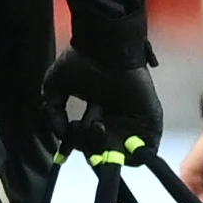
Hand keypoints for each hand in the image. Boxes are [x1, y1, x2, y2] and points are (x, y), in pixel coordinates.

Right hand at [43, 44, 161, 153]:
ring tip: (96, 123)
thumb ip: (53, 113)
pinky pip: (146, 152)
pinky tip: (110, 133)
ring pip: (120, 154)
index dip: (76, 144)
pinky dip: (132, 155)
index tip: (64, 149)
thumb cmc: (82, 61)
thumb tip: (61, 134)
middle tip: (81, 127)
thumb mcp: (54, 86)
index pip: (88, 140)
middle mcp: (116, 118)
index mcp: (98, 111)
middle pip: (103, 150)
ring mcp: (133, 122)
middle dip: (88, 146)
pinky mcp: (149, 123)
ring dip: (103, 147)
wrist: (106, 47)